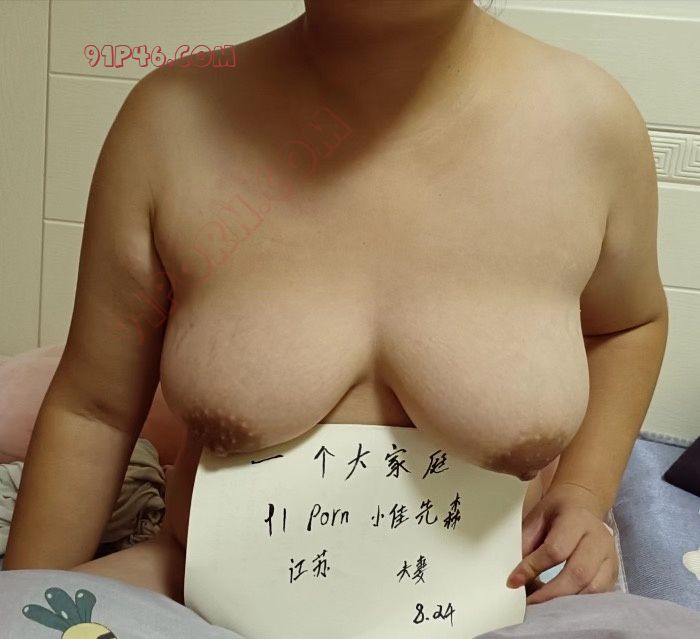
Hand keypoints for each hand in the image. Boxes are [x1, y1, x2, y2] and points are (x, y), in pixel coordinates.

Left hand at [506, 481, 617, 603]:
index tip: (514, 581)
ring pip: (593, 588)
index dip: (533, 567)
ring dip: (567, 602)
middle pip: (578, 573)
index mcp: (576, 519)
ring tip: (544, 607)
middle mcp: (598, 539)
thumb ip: (527, 541)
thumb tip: (516, 573)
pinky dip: (580, 603)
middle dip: (552, 593)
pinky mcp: (614, 571)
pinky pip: (600, 594)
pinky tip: (561, 605)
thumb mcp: (537, 517)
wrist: (583, 503)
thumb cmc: (557, 511)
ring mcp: (610, 556)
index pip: (555, 549)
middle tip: (530, 603)